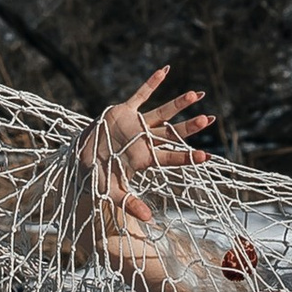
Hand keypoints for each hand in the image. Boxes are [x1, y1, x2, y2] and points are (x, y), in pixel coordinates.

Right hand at [82, 64, 212, 219]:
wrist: (81, 159)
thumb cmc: (97, 178)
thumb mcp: (111, 192)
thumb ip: (129, 204)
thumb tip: (148, 220)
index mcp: (145, 158)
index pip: (170, 157)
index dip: (187, 157)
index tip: (206, 157)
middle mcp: (145, 140)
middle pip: (172, 133)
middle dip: (190, 126)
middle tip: (210, 119)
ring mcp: (136, 125)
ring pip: (162, 113)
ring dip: (178, 104)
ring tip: (198, 94)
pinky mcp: (123, 112)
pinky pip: (140, 95)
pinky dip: (151, 84)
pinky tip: (165, 71)